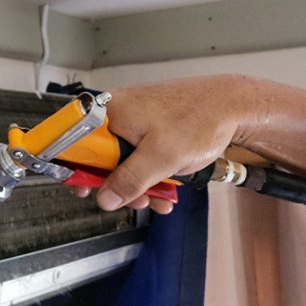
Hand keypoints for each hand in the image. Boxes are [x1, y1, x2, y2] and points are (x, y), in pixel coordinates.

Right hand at [71, 75, 258, 214]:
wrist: (233, 106)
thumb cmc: (201, 117)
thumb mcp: (162, 157)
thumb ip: (129, 180)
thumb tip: (105, 198)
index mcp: (109, 113)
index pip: (72, 141)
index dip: (74, 168)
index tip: (81, 188)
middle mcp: (116, 114)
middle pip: (98, 156)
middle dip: (116, 184)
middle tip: (130, 200)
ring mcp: (132, 121)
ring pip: (120, 160)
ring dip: (136, 184)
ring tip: (157, 196)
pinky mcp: (146, 129)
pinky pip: (137, 156)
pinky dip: (148, 173)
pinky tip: (164, 186)